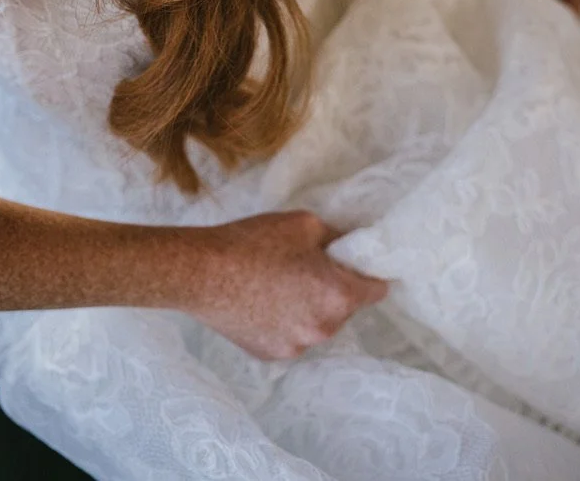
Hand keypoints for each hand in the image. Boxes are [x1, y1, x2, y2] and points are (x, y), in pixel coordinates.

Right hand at [182, 210, 388, 359]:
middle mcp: (323, 329)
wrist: (202, 272)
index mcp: (337, 296)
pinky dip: (286, 321)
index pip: (377, 290)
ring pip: (317, 323)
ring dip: (310, 307)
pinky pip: (292, 335)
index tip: (359, 264)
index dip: (370, 273)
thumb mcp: (304, 223)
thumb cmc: (254, 243)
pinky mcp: (271, 355)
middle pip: (345, 308)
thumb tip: (351, 243)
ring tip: (279, 283)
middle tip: (307, 266)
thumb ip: (336, 236)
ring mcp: (297, 347)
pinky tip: (263, 300)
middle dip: (334, 288)